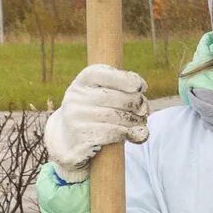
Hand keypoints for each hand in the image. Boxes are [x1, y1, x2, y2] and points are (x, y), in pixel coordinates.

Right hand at [43, 64, 147, 181]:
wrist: (69, 138)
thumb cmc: (95, 111)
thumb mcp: (102, 94)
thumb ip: (122, 89)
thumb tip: (141, 93)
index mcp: (83, 81)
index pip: (103, 74)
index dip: (126, 79)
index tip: (141, 87)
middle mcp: (76, 96)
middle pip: (116, 97)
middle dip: (137, 103)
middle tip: (144, 110)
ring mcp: (76, 117)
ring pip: (117, 116)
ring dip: (136, 121)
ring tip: (140, 122)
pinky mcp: (81, 136)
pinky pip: (113, 132)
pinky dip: (127, 133)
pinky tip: (132, 134)